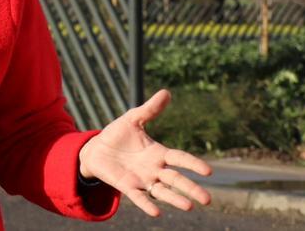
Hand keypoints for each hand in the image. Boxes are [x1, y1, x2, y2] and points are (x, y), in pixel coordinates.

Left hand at [79, 89, 212, 215]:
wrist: (96, 149)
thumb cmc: (117, 135)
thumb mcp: (132, 119)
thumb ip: (149, 109)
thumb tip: (166, 92)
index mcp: (159, 153)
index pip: (180, 159)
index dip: (193, 164)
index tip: (208, 171)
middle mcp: (155, 169)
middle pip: (176, 180)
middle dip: (191, 188)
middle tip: (207, 199)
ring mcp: (142, 179)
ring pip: (162, 192)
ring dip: (175, 199)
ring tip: (188, 207)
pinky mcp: (127, 186)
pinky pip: (139, 197)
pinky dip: (147, 204)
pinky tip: (156, 212)